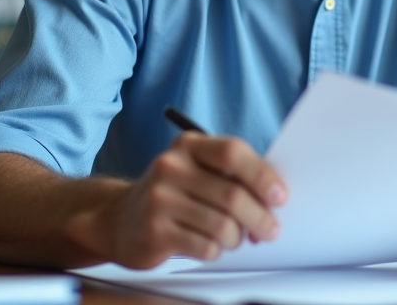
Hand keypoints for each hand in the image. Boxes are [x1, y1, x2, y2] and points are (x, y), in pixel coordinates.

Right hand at [69, 133, 287, 268]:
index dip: (262, 175)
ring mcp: (159, 198)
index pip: (232, 152)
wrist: (116, 219)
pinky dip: (216, 251)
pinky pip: (205, 247)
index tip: (280, 196)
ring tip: (234, 238)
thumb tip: (274, 197)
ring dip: (237, 238)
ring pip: (222, 225)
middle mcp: (171, 166)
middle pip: (232, 195)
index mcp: (188, 145)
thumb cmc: (171, 195)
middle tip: (270, 230)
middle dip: (260, 217)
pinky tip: (210, 246)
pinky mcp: (154, 231)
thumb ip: (230, 175)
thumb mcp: (195, 171)